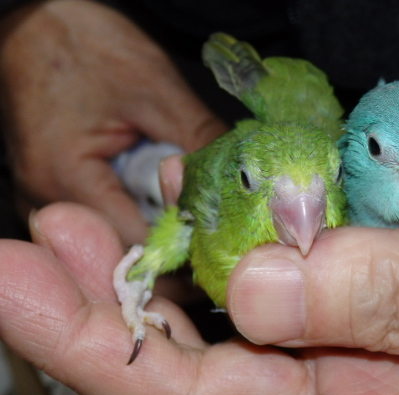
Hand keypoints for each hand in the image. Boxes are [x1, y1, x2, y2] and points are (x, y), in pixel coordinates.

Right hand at [0, 0, 225, 244]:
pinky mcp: (60, 190)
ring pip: (118, 232)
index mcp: (67, 179)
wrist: (36, 22)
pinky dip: (140, 205)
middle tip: (214, 221)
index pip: (136, 243)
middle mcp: (49, 201)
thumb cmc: (84, 45)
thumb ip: (199, 138)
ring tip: (191, 202)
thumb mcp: (154, 88)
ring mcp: (50, 198)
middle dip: (174, 235)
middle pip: (126, 245)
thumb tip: (239, 177)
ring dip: (158, 220)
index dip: (184, 244)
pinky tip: (160, 188)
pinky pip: (108, 213)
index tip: (224, 237)